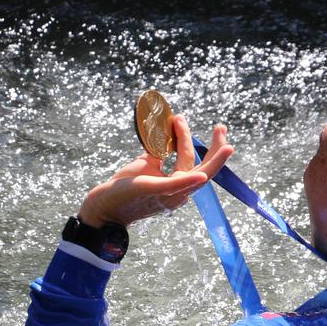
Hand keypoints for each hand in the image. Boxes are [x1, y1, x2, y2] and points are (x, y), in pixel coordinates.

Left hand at [78, 116, 233, 227]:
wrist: (104, 207)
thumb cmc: (124, 188)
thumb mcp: (144, 165)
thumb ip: (158, 154)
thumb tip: (164, 136)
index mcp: (176, 186)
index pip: (191, 161)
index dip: (188, 139)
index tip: (180, 118)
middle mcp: (178, 193)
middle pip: (205, 171)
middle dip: (217, 150)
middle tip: (222, 128)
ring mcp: (169, 195)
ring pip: (196, 174)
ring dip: (211, 156)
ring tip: (217, 133)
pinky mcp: (154, 192)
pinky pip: (174, 186)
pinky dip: (188, 182)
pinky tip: (200, 176)